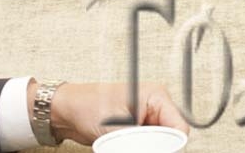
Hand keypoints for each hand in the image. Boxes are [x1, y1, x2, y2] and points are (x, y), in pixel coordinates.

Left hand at [44, 82, 188, 144]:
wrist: (66, 111)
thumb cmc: (87, 107)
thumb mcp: (118, 129)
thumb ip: (142, 142)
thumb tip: (157, 148)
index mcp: (156, 96)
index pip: (179, 127)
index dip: (169, 144)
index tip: (152, 149)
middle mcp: (154, 107)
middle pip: (168, 137)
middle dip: (154, 147)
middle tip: (130, 145)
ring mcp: (146, 118)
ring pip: (157, 143)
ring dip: (142, 147)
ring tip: (120, 143)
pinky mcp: (137, 129)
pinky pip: (145, 145)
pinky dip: (136, 148)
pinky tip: (119, 145)